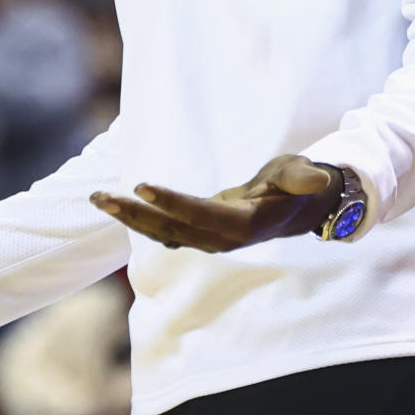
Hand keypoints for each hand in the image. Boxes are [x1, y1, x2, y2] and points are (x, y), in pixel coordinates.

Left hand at [91, 155, 341, 252]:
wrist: (301, 209)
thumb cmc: (299, 185)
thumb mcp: (301, 175)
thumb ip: (302, 178)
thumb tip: (317, 178)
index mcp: (244, 224)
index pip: (201, 214)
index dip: (171, 203)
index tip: (142, 187)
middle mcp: (223, 238)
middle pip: (172, 229)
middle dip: (134, 215)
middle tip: (99, 197)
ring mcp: (211, 239)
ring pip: (164, 233)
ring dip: (129, 218)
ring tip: (97, 199)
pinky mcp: (203, 233)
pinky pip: (167, 231)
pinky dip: (141, 221)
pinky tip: (117, 210)